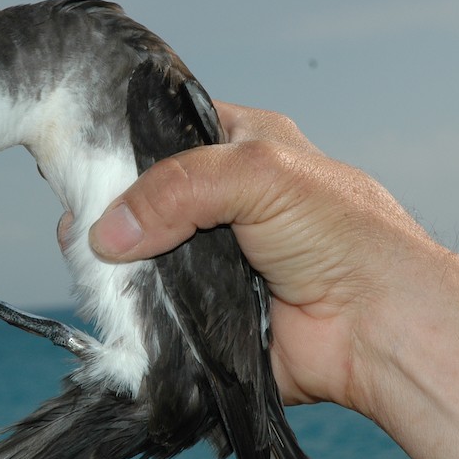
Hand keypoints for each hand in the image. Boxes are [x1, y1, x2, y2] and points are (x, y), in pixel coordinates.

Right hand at [87, 101, 449, 409]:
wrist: (380, 328)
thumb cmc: (345, 236)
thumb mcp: (258, 174)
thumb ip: (176, 187)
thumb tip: (106, 231)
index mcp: (243, 148)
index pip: (167, 129)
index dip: (123, 141)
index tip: (77, 157)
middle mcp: (226, 202)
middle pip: (145, 199)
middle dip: (112, 212)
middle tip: (78, 223)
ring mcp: (215, 262)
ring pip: (144, 258)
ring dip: (121, 267)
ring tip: (92, 268)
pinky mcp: (210, 317)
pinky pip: (158, 314)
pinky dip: (138, 316)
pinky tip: (116, 311)